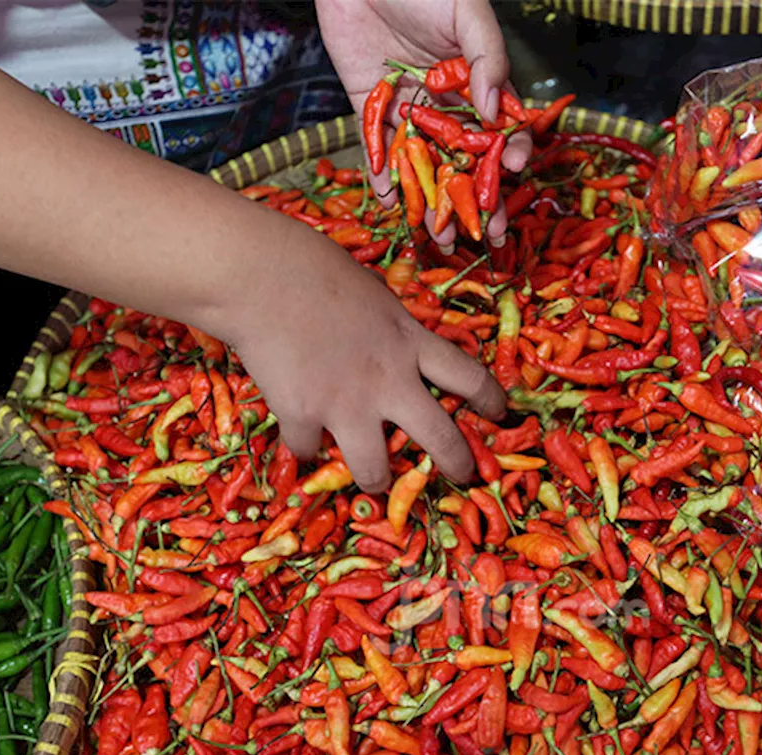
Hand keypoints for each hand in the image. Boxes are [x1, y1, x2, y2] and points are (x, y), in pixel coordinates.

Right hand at [215, 219, 504, 492]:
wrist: (261, 275)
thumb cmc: (314, 269)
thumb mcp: (375, 296)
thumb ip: (391, 330)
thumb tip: (396, 345)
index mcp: (409, 342)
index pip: (468, 376)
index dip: (490, 399)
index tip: (499, 412)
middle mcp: (388, 380)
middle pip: (441, 437)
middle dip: (457, 463)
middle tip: (462, 475)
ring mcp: (346, 404)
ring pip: (375, 469)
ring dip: (377, 478)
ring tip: (375, 479)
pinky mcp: (303, 416)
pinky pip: (308, 450)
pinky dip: (304, 446)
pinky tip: (300, 437)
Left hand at [317, 0, 531, 246]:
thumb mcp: (468, 15)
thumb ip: (488, 59)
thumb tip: (494, 111)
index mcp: (477, 83)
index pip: (500, 130)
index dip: (510, 155)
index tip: (515, 175)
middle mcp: (445, 103)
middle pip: (465, 161)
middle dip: (477, 200)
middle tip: (487, 234)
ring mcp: (409, 109)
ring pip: (424, 164)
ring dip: (433, 203)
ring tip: (441, 236)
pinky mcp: (370, 107)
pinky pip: (378, 149)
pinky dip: (383, 177)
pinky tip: (392, 202)